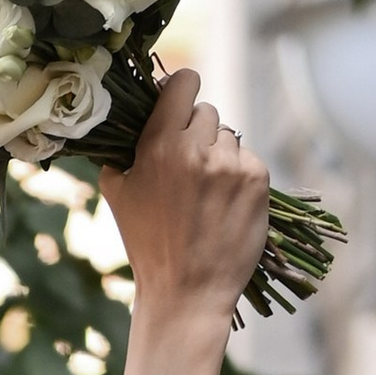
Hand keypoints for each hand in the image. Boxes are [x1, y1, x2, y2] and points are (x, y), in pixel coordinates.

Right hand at [101, 69, 271, 327]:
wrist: (186, 292)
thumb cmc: (147, 245)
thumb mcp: (118, 196)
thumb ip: (123, 153)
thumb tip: (127, 121)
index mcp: (158, 146)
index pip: (184, 82)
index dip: (182, 89)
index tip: (179, 103)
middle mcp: (196, 149)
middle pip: (206, 111)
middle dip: (197, 133)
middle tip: (188, 169)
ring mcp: (230, 164)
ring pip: (229, 135)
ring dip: (218, 155)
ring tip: (205, 193)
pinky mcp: (257, 179)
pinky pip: (247, 158)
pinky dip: (238, 176)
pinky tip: (224, 204)